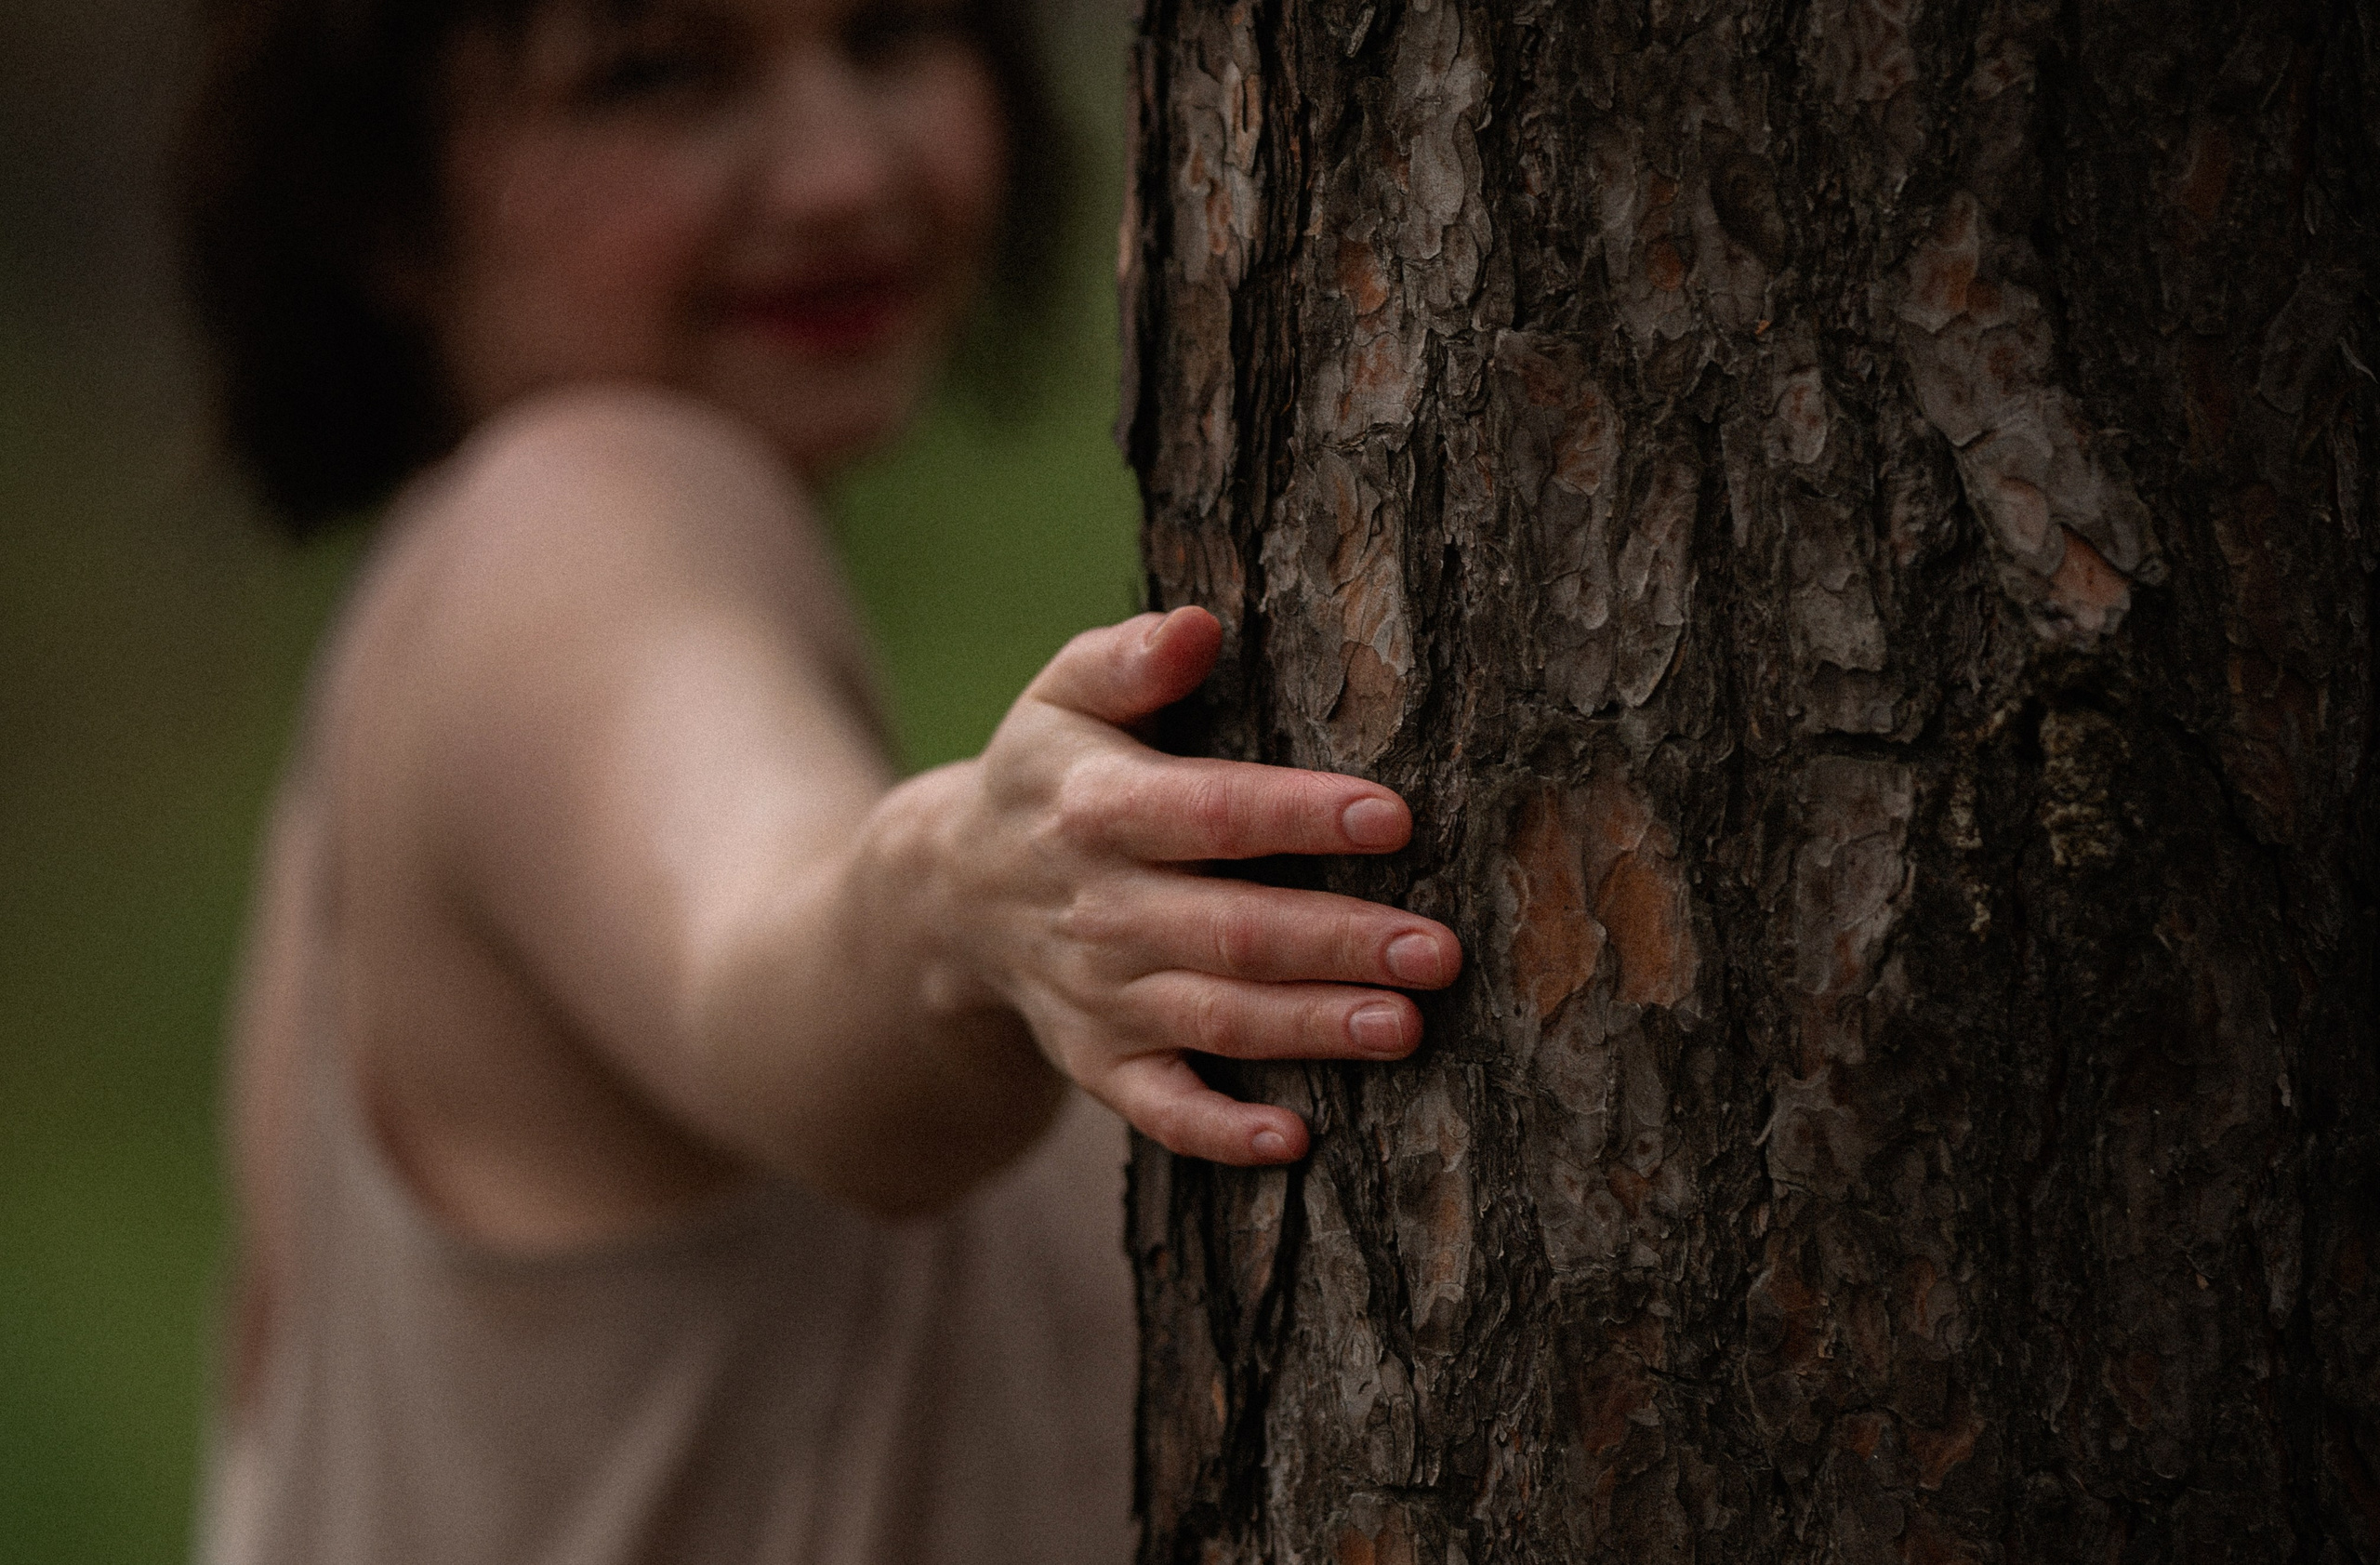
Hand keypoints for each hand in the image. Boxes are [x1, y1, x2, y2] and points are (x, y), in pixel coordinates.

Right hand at [934, 606, 1462, 1165]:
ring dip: (1311, 1029)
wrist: (949, 896)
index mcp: (1095, 807)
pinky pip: (1159, 1110)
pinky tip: (1296, 1140)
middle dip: (1338, 943)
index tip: (1394, 817)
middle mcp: (1097, 909)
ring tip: (1406, 1027)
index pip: (1209, 813)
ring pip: (1215, 1020)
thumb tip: (1199, 626)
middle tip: (1438, 950)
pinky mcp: (1099, 1062)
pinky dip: (1220, 1133)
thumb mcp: (1061, 698)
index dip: (1298, 816)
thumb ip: (1128, 658)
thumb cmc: (1046, 776)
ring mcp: (1098, 995)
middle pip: (1230, 930)